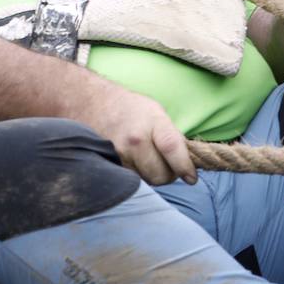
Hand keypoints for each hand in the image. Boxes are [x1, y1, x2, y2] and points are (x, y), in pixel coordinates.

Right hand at [82, 87, 197, 186]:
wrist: (91, 102)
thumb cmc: (129, 107)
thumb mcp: (155, 112)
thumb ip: (171, 136)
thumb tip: (188, 162)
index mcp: (152, 122)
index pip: (173, 149)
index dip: (184, 167)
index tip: (191, 178)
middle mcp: (135, 140)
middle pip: (160, 174)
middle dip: (168, 174)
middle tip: (166, 165)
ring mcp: (120, 154)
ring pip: (146, 181)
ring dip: (151, 175)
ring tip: (146, 159)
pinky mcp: (109, 164)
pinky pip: (131, 180)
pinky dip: (137, 176)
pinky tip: (134, 162)